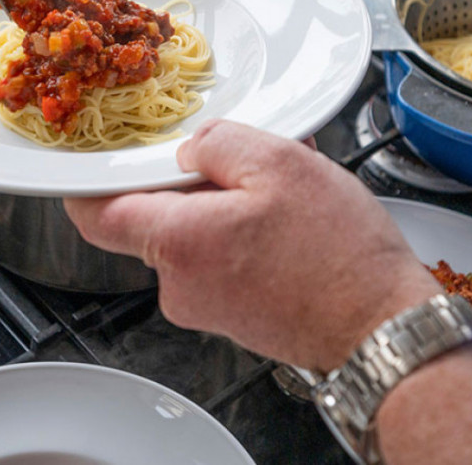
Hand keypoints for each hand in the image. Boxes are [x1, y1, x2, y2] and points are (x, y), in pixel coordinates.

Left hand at [64, 120, 439, 371]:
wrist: (384, 327)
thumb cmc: (339, 256)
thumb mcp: (280, 163)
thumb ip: (218, 143)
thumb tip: (191, 149)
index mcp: (179, 243)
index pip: (95, 214)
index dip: (87, 180)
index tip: (92, 157)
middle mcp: (181, 286)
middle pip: (155, 217)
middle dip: (194, 182)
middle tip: (244, 160)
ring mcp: (207, 308)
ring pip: (196, 236)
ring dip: (230, 206)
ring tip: (285, 192)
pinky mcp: (235, 316)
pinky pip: (224, 259)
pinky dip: (247, 234)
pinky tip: (292, 220)